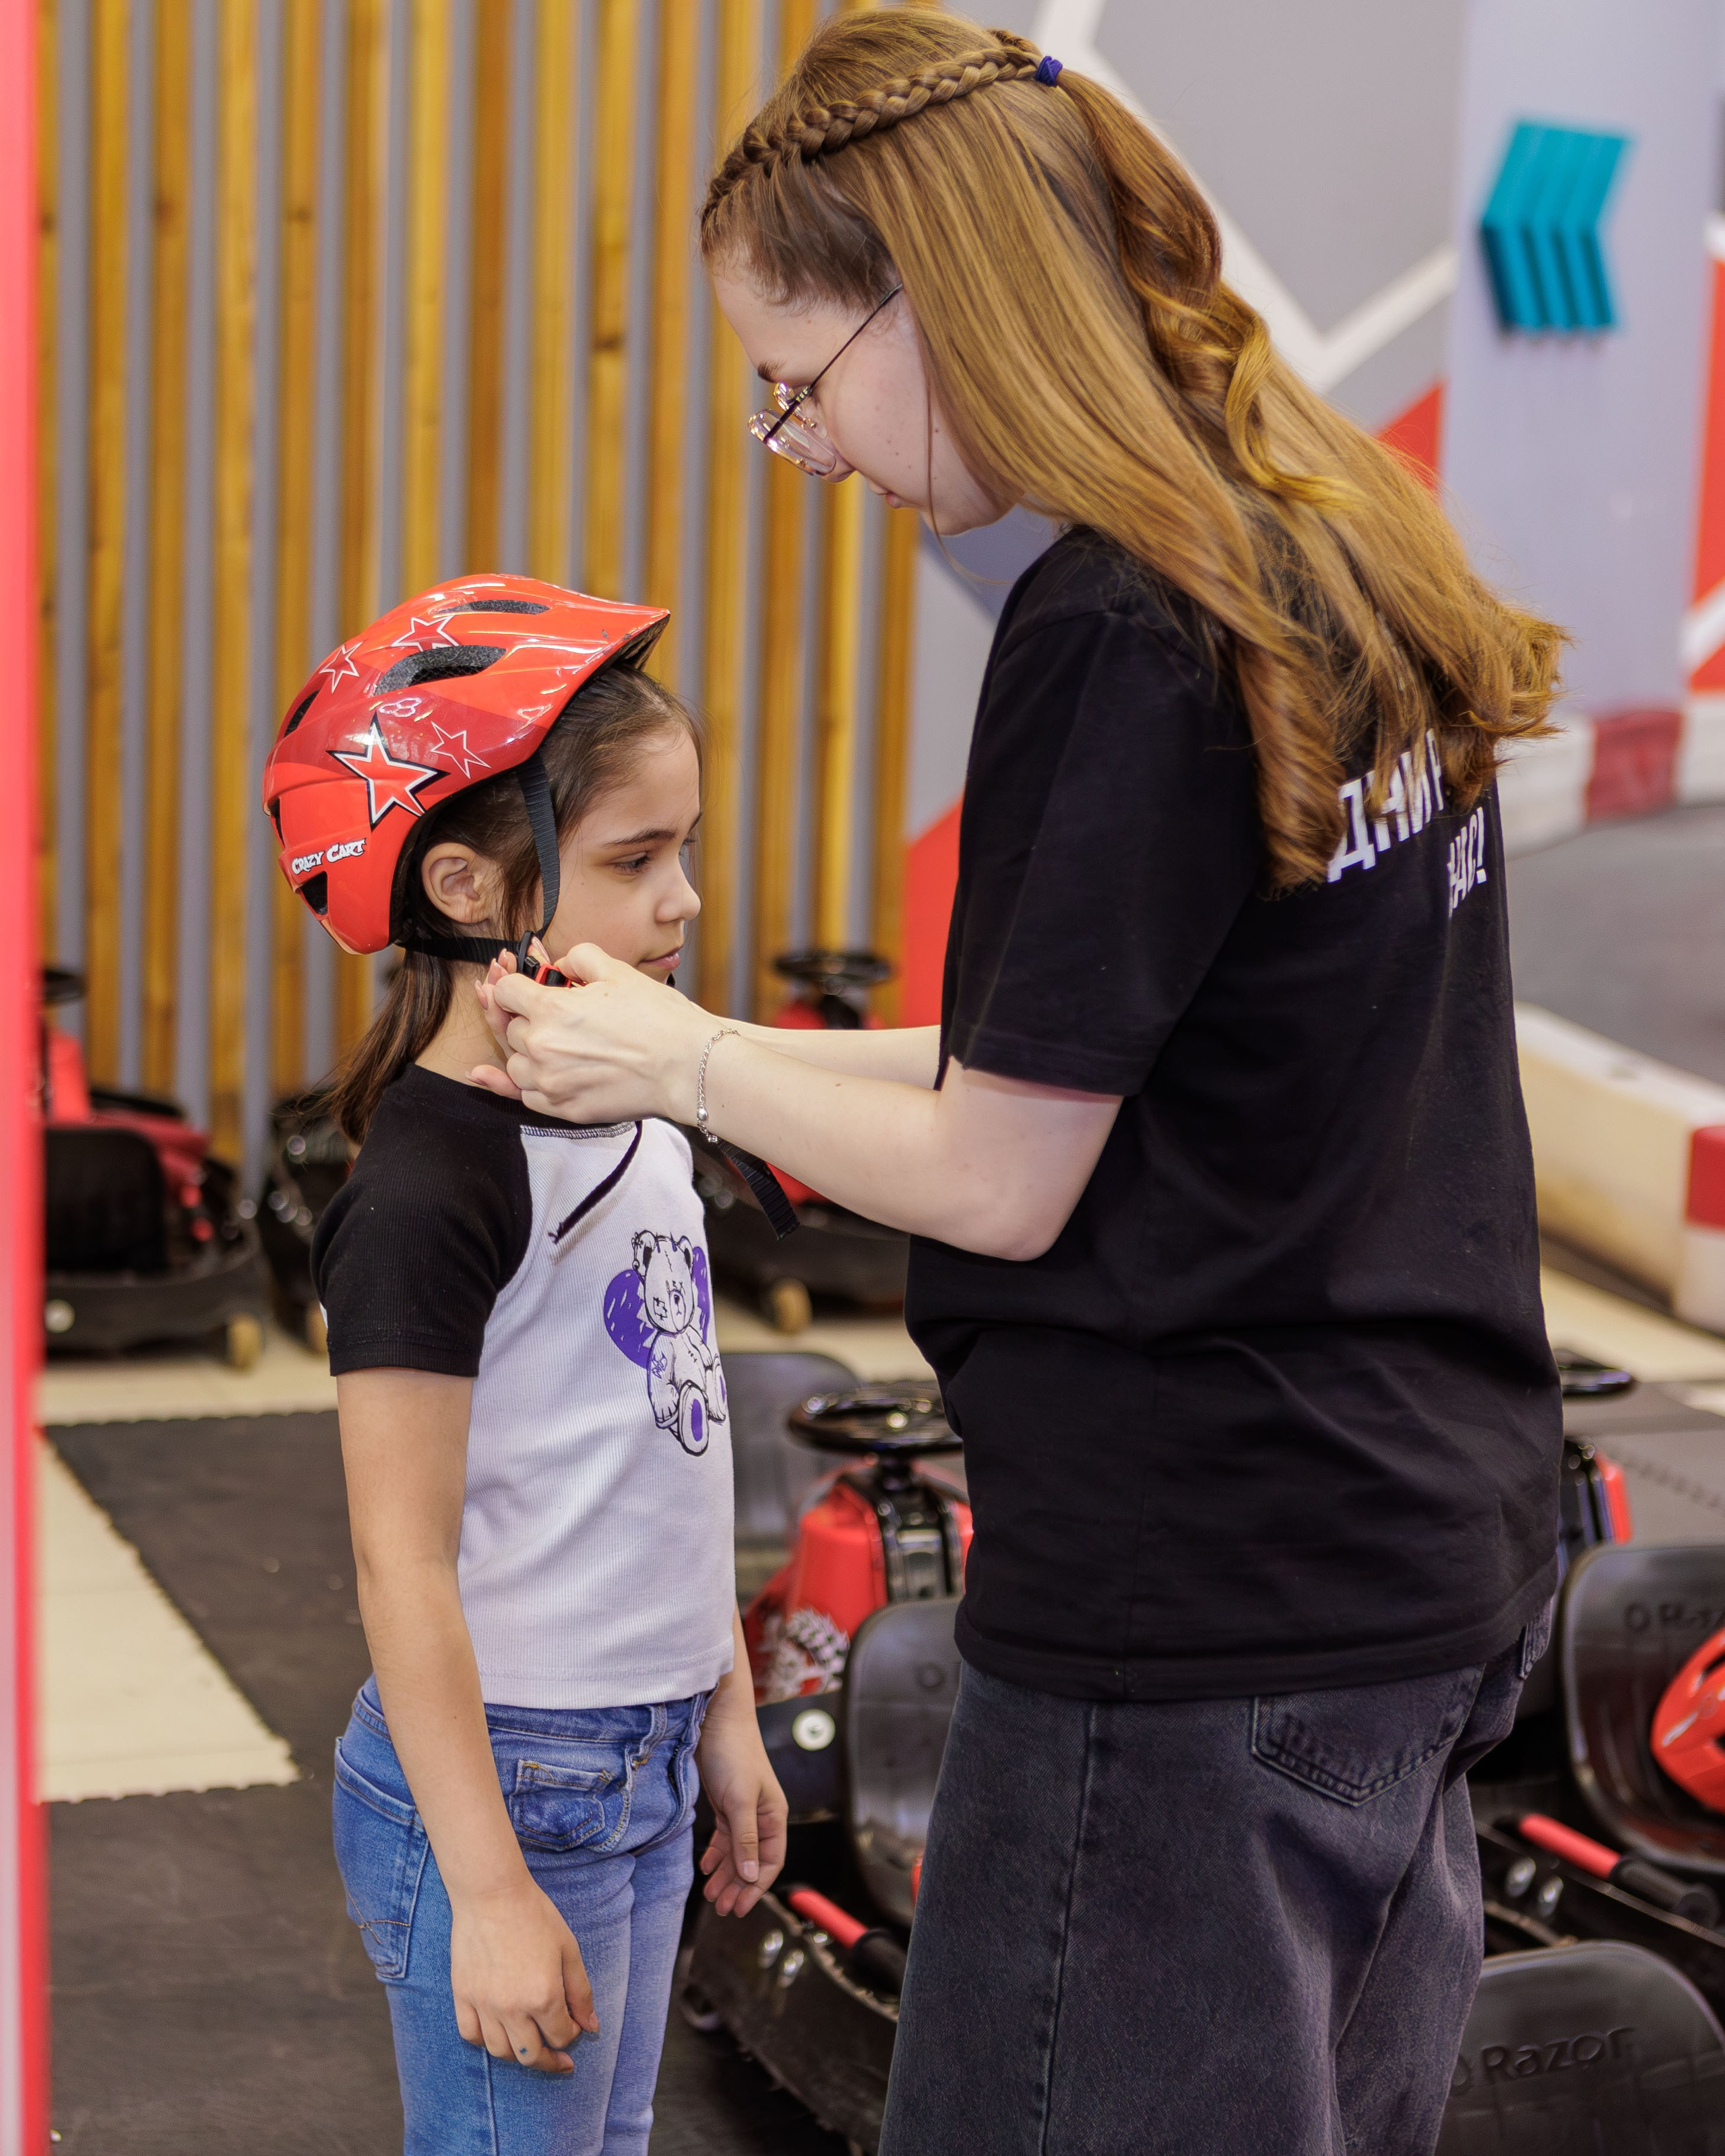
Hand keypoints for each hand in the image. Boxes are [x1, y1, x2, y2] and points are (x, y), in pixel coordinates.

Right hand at [448, 1876, 598, 2073]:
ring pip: (500, 2052)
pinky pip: (471, 2035)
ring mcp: (484, 2005)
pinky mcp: (463, 1996)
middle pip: (531, 2055)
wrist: (492, 1894)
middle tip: (558, 2059)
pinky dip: (485, 2040)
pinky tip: (498, 2032)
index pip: (560, 2037)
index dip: (571, 2035)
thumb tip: (591, 2027)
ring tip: (529, 2045)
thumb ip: (581, 1992)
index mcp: (544, 1996)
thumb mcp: (568, 1949)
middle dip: (549, 2060)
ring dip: (518, 2055)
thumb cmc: (535, 1915)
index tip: (573, 2025)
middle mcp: (512, 2008)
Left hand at [471, 943, 708, 1124]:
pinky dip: (528, 1084)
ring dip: (526, 1052)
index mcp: (550, 1009)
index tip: (524, 987)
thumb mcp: (618, 971)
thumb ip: (580, 958)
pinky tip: (524, 1075)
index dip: (513, 984)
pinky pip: (525, 1097)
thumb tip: (563, 965)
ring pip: (515, 1064)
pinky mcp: (564, 1109)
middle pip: (510, 1028)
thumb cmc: (658, 1019)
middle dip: (525, 1018)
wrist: (686, 1066)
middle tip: (548, 1014)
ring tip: (551, 1045)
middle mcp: (541, 1047)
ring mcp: (550, 1082)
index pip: (505, 991)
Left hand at [696, 1702, 788, 1918]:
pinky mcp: (726, 1803)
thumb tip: (752, 1875)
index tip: (739, 1908)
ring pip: (737, 1852)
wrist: (716, 1720)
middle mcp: (761, 1816)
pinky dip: (716, 1853)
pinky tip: (706, 1866)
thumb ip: (745, 1838)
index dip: (756, 1887)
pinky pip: (724, 1837)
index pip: (770, 1861)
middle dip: (738, 1885)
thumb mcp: (740, 1799)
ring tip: (711, 1894)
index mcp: (774, 1816)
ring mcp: (743, 1810)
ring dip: (725, 1874)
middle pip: (752, 1860)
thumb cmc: (733, 1754)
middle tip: (721, 1908)